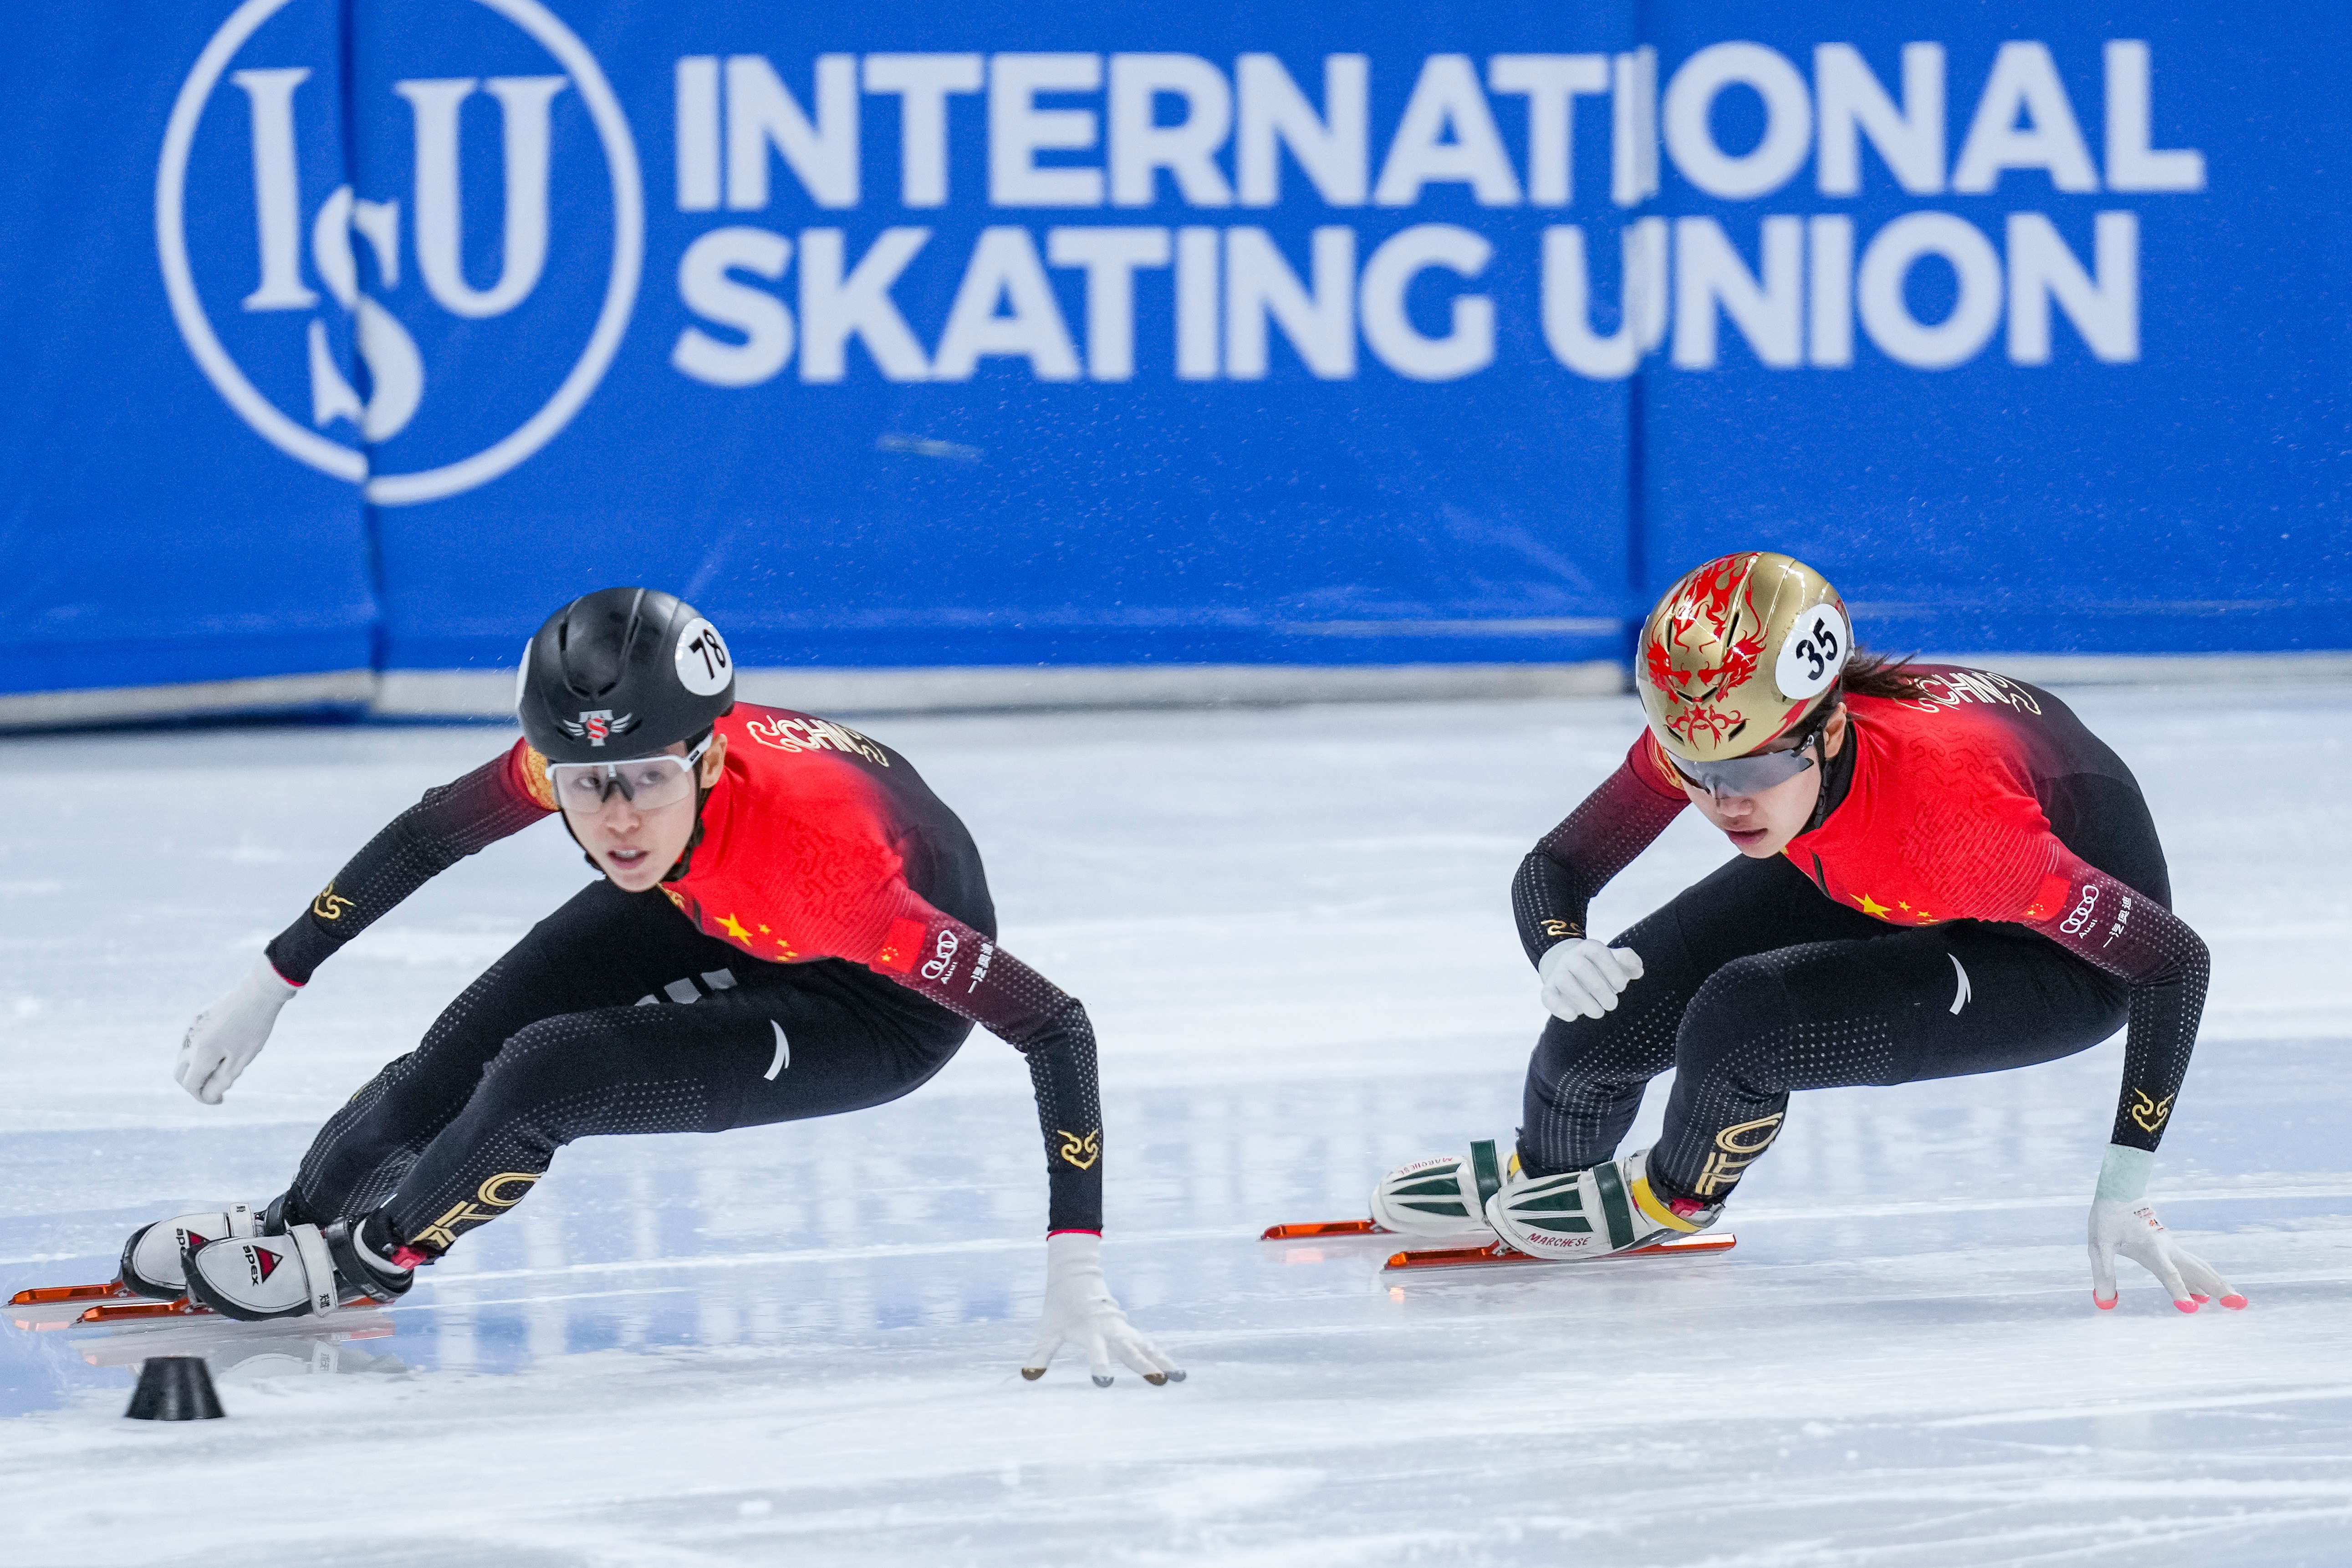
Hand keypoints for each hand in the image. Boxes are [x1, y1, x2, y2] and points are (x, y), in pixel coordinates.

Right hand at [174, 957, 298, 1103]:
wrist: (258, 992)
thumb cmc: (254, 1027)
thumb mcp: (242, 1059)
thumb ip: (222, 1080)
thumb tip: (207, 1096)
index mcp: (201, 1053)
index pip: (190, 1084)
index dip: (202, 1097)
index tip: (220, 1100)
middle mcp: (190, 1041)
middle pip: (180, 1072)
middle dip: (195, 1084)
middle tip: (217, 1088)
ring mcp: (191, 1028)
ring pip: (185, 1056)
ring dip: (198, 1068)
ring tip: (226, 1066)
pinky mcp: (197, 1018)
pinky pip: (192, 1042)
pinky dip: (201, 1053)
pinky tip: (224, 1047)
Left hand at [1021, 1232, 1182, 1386]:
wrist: (1076, 1276)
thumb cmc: (1059, 1307)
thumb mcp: (1049, 1330)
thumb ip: (1041, 1353)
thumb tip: (1027, 1374)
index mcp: (1090, 1332)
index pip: (1096, 1353)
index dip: (1100, 1366)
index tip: (1104, 1382)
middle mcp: (1110, 1331)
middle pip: (1129, 1351)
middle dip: (1144, 1367)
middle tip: (1158, 1381)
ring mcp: (1122, 1328)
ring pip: (1145, 1347)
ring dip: (1160, 1362)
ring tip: (1176, 1377)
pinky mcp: (1127, 1328)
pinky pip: (1147, 1344)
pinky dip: (1159, 1355)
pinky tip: (1173, 1369)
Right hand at [1538, 938, 1642, 1021]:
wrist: (1572, 972)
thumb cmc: (1601, 969)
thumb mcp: (1616, 961)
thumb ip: (1628, 961)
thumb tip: (1638, 970)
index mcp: (1589, 948)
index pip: (1598, 952)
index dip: (1611, 969)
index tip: (1622, 986)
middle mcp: (1571, 958)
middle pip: (1581, 967)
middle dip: (1599, 988)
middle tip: (1612, 1005)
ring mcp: (1558, 973)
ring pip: (1565, 982)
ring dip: (1583, 1000)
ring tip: (1598, 1013)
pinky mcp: (1548, 990)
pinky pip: (1548, 996)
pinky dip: (1559, 1007)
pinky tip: (1574, 1016)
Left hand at [2090, 1199, 2244, 1312]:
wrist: (2121, 1189)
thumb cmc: (2108, 1216)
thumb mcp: (2099, 1244)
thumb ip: (2103, 1272)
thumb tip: (2103, 1301)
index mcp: (2152, 1248)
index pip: (2169, 1274)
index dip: (2179, 1292)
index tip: (2191, 1309)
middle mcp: (2168, 1249)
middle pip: (2197, 1271)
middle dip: (2218, 1288)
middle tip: (2238, 1305)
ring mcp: (2172, 1248)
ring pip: (2200, 1267)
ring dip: (2218, 1283)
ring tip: (2236, 1302)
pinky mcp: (2170, 1248)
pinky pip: (2192, 1265)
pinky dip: (2205, 1278)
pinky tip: (2208, 1294)